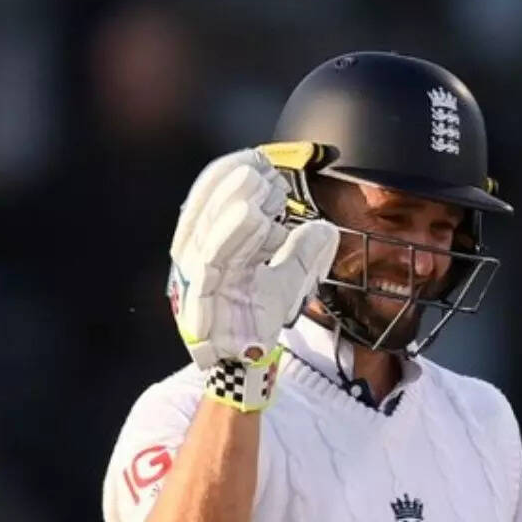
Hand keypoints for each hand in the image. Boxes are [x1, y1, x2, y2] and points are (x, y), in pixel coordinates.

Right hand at [167, 149, 338, 369]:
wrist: (243, 362)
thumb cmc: (257, 317)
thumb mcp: (288, 279)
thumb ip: (304, 251)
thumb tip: (325, 226)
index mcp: (210, 244)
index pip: (213, 199)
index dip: (232, 175)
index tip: (261, 159)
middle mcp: (197, 256)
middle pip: (209, 209)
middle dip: (236, 183)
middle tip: (268, 170)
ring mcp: (197, 276)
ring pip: (211, 229)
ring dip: (234, 200)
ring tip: (260, 181)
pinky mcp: (201, 296)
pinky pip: (215, 259)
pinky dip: (232, 234)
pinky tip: (252, 214)